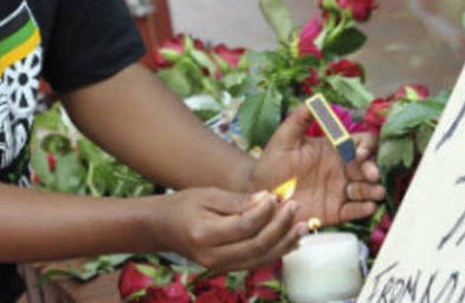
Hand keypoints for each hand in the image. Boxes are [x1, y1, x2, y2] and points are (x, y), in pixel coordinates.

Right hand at [151, 187, 305, 272]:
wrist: (163, 228)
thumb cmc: (184, 205)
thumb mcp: (207, 195)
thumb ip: (237, 200)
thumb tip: (267, 199)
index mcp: (204, 234)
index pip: (243, 226)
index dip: (264, 211)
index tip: (276, 195)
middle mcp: (212, 256)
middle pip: (255, 246)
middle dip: (279, 226)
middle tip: (294, 206)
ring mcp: (220, 267)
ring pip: (260, 258)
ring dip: (284, 242)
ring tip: (301, 225)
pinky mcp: (227, 269)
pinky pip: (257, 262)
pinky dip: (276, 252)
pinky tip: (291, 240)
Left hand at [248, 105, 384, 225]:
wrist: (260, 189)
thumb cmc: (272, 161)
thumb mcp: (285, 137)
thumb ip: (300, 118)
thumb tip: (315, 101)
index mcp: (334, 149)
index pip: (360, 143)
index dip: (367, 146)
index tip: (360, 153)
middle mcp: (341, 169)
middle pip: (368, 166)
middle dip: (373, 169)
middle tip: (372, 174)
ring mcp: (340, 190)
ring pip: (366, 189)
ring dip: (374, 189)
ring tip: (376, 192)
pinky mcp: (335, 211)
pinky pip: (354, 211)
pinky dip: (364, 209)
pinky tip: (369, 207)